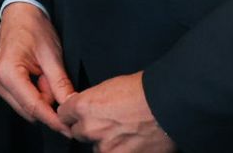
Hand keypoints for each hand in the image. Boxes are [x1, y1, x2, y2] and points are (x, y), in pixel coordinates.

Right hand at [0, 2, 75, 136]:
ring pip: (27, 107)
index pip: (33, 106)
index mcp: (7, 72)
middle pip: (30, 110)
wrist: (20, 14)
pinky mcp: (1, 84)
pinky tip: (40, 77)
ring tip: (46, 75)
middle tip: (57, 80)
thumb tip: (70, 106)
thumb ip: (60, 84)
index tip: (68, 129)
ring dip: (42, 97)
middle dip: (48, 102)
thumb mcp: (52, 55)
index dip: (53, 119)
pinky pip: (23, 100)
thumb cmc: (33, 28)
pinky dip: (36, 93)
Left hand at [57, 72, 172, 151]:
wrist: (168, 104)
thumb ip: (93, 101)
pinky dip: (122, 150)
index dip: (72, 114)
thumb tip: (89, 109)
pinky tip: (133, 142)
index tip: (79, 115)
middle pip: (79, 132)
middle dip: (89, 129)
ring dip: (106, 143)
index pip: (64, 115)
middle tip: (107, 123)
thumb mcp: (110, 86)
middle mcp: (90, 129)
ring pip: (97, 148)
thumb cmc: (143, 89)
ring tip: (124, 133)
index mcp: (84, 106)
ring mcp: (106, 148)